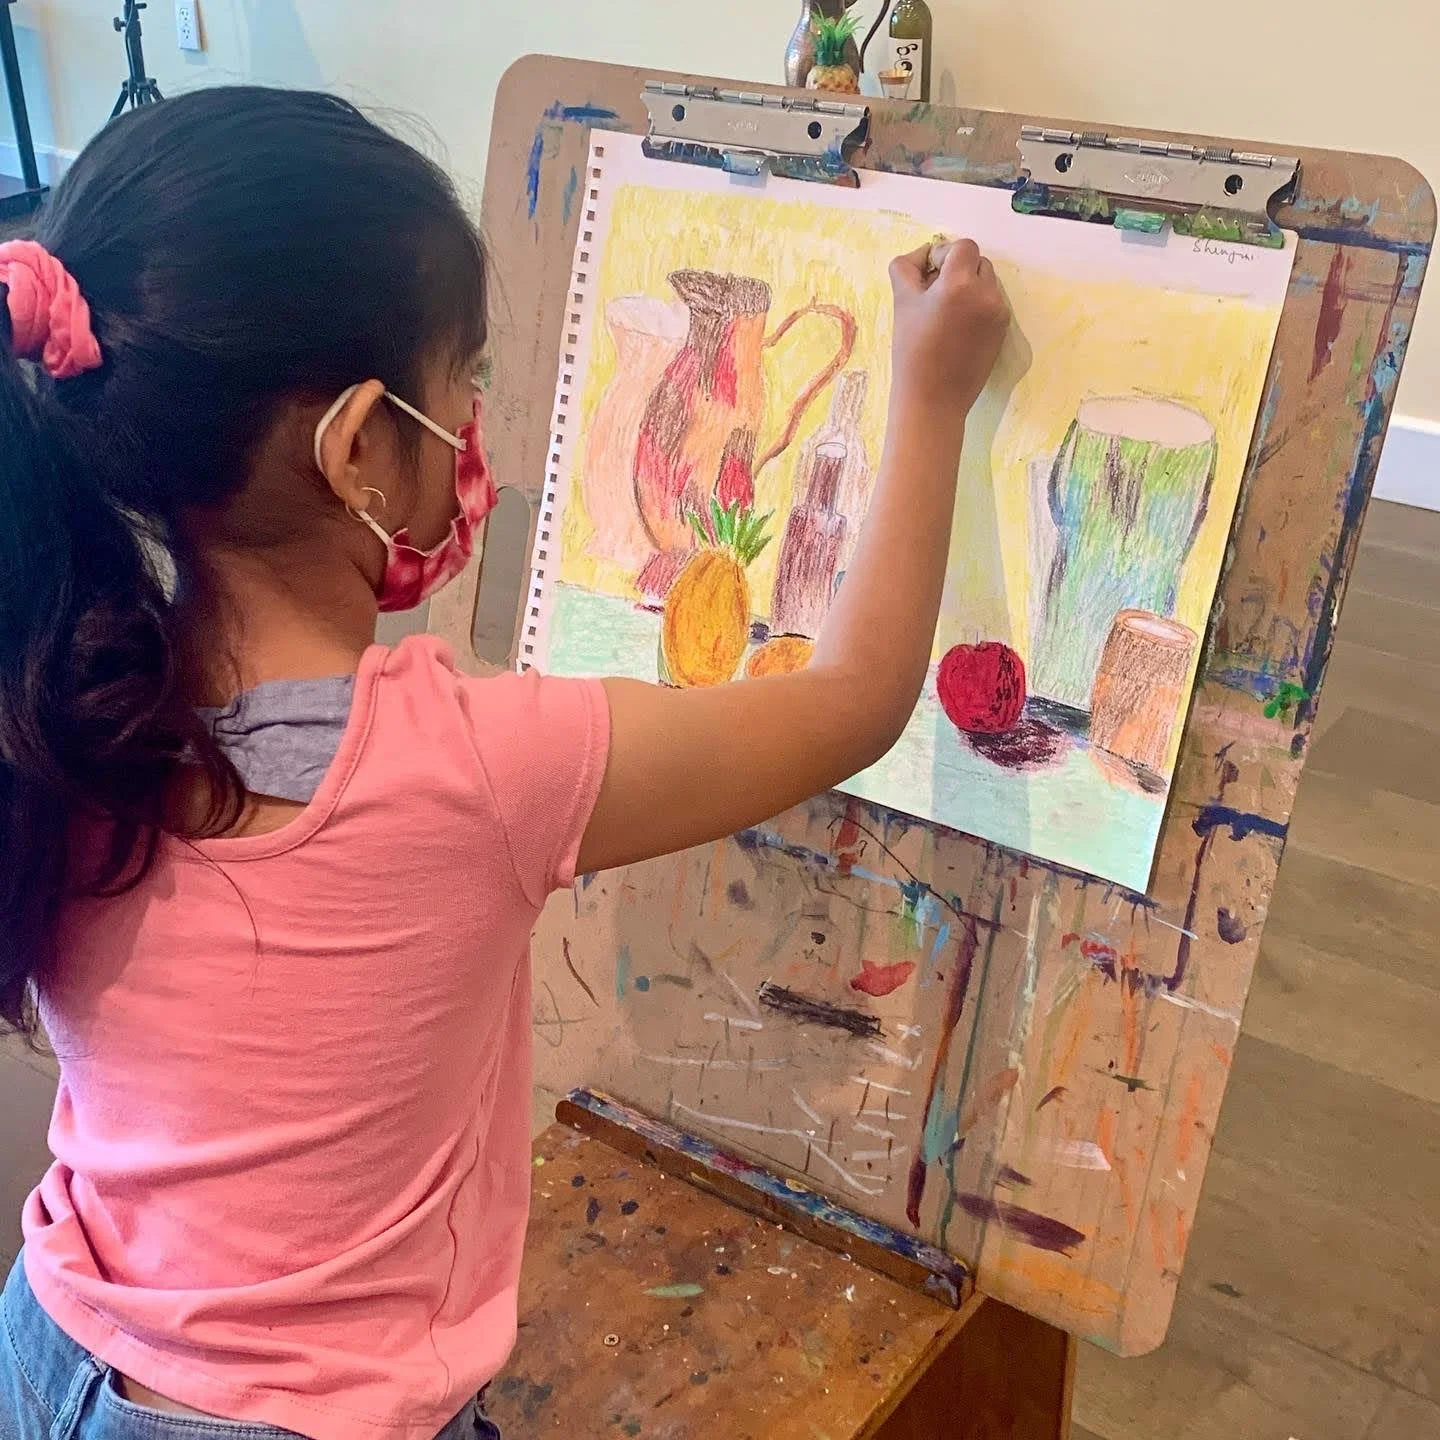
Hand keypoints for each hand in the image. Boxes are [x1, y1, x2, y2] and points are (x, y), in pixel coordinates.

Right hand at [889, 238, 1009, 417]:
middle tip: (935, 294)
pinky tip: (958, 329)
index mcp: (960, 283)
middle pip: (978, 262)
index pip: (963, 246)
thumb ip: (907, 268)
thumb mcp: (901, 302)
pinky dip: (977, 307)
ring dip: (969, 287)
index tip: (929, 276)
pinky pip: (992, 304)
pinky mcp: (1003, 330)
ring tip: (947, 313)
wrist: (933, 399)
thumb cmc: (911, 351)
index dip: (944, 255)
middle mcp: (987, 293)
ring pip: (987, 283)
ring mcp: (999, 313)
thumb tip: (923, 255)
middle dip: (958, 270)